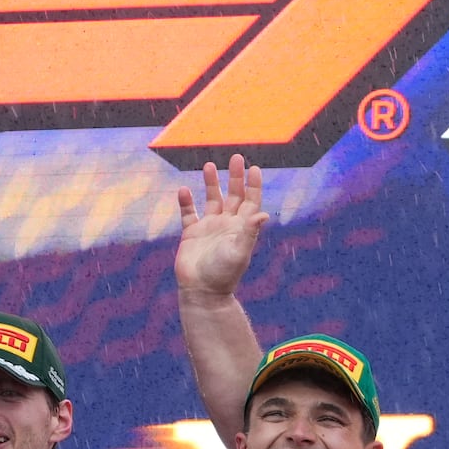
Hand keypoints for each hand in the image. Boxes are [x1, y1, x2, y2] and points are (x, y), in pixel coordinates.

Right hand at [175, 154, 270, 297]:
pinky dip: (186, 202)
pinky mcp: (191, 234)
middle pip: (233, 196)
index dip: (253, 185)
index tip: (254, 168)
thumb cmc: (223, 274)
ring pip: (212, 200)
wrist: (202, 291)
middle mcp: (227, 225)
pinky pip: (188, 214)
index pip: (250, 202)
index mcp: (241, 228)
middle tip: (236, 157)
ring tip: (209, 165)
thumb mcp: (239, 252)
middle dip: (235, 177)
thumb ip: (249, 232)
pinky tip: (184, 190)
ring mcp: (209, 228)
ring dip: (211, 183)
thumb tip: (264, 214)